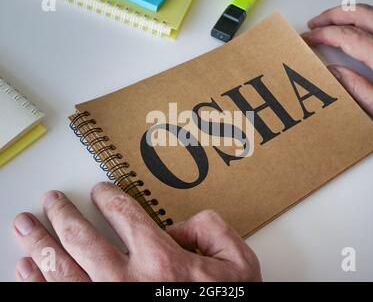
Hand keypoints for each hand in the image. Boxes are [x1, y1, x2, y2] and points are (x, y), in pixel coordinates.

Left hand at [12, 182, 261, 281]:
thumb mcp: (237, 260)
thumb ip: (210, 228)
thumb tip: (178, 226)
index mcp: (162, 259)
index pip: (124, 214)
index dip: (109, 196)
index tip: (101, 191)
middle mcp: (128, 280)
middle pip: (82, 237)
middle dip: (62, 213)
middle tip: (52, 200)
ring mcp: (108, 301)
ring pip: (61, 268)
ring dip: (39, 243)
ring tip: (26, 226)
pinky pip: (60, 298)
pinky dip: (38, 283)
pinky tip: (27, 270)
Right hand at [303, 4, 372, 129]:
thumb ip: (354, 88)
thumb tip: (332, 72)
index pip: (348, 36)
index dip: (324, 35)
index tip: (308, 38)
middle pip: (360, 15)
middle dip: (333, 15)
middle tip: (315, 23)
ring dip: (349, 12)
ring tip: (331, 20)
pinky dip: (365, 16)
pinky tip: (358, 24)